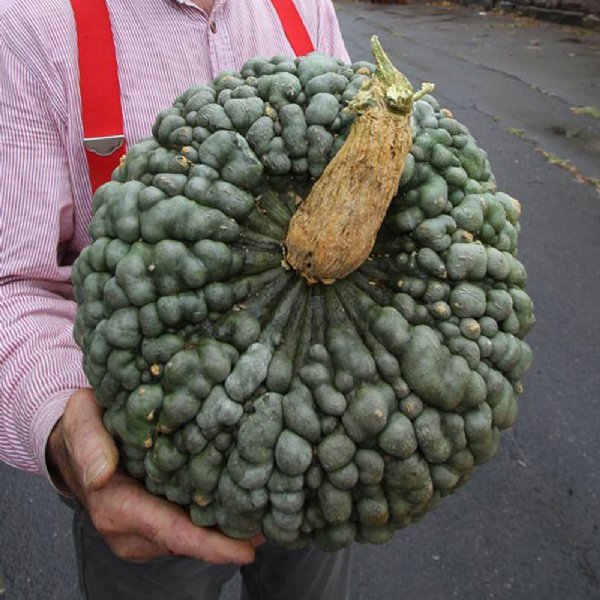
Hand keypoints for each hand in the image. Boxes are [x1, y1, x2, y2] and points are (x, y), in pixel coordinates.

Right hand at [47, 389, 259, 563]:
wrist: (74, 442)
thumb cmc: (82, 427)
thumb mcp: (81, 422)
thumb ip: (89, 446)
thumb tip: (101, 475)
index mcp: (115, 507)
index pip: (169, 531)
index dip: (209, 544)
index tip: (246, 550)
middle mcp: (129, 528)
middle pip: (188, 540)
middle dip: (229, 539)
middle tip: (274, 525)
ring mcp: (142, 529)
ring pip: (189, 536)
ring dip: (223, 530)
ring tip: (264, 512)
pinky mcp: (152, 520)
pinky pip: (185, 525)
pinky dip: (210, 520)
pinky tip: (238, 504)